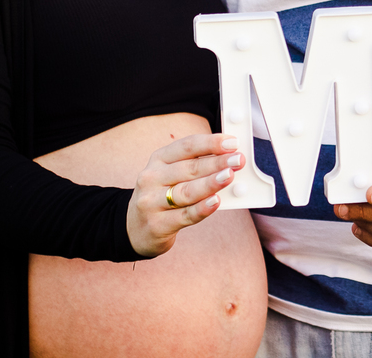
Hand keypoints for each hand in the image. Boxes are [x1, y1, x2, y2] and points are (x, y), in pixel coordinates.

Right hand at [127, 134, 242, 256]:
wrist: (133, 228)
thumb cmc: (161, 195)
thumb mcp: (170, 173)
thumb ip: (195, 164)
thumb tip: (229, 157)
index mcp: (158, 159)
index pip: (187, 146)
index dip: (211, 143)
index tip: (232, 143)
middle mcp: (152, 178)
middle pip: (189, 168)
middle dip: (217, 162)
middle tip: (238, 159)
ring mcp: (152, 202)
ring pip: (187, 191)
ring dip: (211, 183)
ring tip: (229, 176)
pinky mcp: (157, 224)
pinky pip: (185, 215)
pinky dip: (202, 208)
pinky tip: (216, 201)